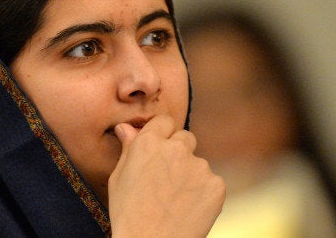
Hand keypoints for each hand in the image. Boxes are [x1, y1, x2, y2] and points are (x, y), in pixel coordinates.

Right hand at [108, 115, 225, 236]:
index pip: (165, 121)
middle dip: (180, 153)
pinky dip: (205, 194)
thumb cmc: (128, 214)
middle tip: (168, 181)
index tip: (161, 150)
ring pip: (199, 164)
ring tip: (176, 202)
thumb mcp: (119, 178)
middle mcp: (176, 148)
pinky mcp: (216, 185)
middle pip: (186, 138)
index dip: (163, 135)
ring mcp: (199, 166)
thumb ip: (128, 148)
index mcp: (149, 143)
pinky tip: (189, 210)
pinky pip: (212, 183)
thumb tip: (125, 127)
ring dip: (191, 176)